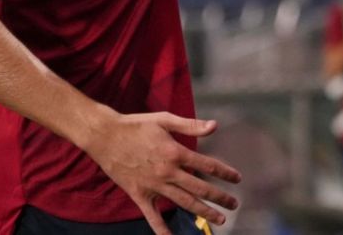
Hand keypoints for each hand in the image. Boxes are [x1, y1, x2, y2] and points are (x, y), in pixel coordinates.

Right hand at [83, 111, 240, 233]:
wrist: (105, 136)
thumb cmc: (137, 125)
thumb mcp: (165, 119)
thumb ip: (191, 125)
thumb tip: (215, 126)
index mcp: (176, 152)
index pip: (208, 165)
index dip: (225, 173)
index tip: (237, 179)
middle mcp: (168, 172)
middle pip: (200, 188)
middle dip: (220, 198)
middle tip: (234, 205)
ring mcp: (154, 186)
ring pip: (183, 203)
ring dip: (203, 212)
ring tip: (219, 220)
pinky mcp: (139, 195)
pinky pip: (152, 216)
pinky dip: (162, 230)